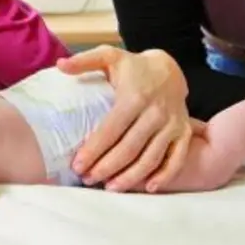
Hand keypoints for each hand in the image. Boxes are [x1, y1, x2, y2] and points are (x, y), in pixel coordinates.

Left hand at [59, 46, 192, 192]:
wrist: (170, 69)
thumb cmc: (133, 67)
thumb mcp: (109, 56)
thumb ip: (84, 61)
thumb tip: (60, 65)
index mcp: (135, 96)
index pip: (111, 129)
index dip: (94, 149)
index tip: (77, 166)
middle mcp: (156, 113)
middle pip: (129, 148)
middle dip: (107, 167)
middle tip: (88, 180)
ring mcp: (172, 125)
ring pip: (151, 158)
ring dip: (131, 176)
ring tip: (110, 187)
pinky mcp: (185, 133)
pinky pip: (177, 159)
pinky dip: (164, 176)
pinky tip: (147, 188)